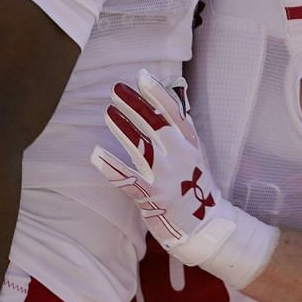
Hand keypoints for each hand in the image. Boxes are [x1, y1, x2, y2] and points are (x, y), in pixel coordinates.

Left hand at [93, 71, 278, 289]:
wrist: (206, 225)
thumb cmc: (197, 185)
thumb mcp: (196, 151)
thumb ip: (182, 125)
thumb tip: (175, 91)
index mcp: (191, 144)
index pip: (174, 113)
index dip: (157, 94)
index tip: (141, 76)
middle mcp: (180, 157)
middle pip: (155, 125)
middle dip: (135, 105)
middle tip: (116, 89)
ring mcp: (166, 176)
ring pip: (141, 146)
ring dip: (123, 127)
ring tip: (108, 112)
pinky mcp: (152, 196)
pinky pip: (127, 178)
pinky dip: (110, 166)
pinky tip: (95, 153)